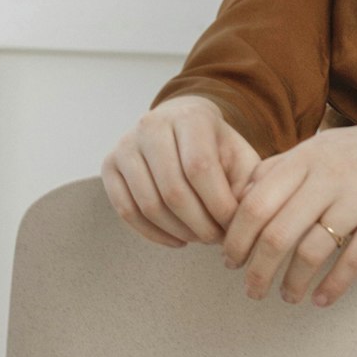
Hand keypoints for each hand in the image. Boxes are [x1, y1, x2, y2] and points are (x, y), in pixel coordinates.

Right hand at [101, 95, 260, 247]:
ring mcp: (126, 144)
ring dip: (178, 231)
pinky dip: (153, 234)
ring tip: (201, 239)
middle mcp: (152, 125)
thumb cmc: (216, 145)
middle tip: (218, 240)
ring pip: (148, 204)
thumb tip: (245, 216)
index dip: (218, 204)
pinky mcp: (109, 164)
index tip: (234, 226)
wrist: (181, 124)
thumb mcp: (239, 155)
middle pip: (173, 189)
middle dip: (200, 224)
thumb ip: (248, 183)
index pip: (200, 167)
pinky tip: (178, 240)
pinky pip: (126, 210)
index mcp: (190, 116)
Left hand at [221, 103, 356, 308]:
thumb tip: (239, 201)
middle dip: (258, 269)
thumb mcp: (321, 148)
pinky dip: (333, 286)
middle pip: (278, 231)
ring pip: (312, 251)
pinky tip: (321, 299)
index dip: (236, 237)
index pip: (255, 203)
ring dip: (292, 283)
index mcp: (306, 156)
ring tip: (287, 297)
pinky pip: (354, 260)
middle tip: (252, 289)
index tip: (230, 261)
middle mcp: (330, 174)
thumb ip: (280, 169)